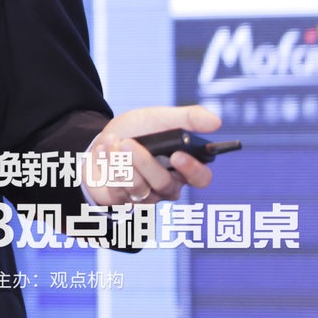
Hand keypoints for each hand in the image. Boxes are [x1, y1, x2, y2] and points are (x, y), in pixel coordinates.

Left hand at [82, 105, 220, 205]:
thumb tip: (216, 121)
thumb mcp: (158, 118)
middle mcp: (167, 185)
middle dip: (145, 163)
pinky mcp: (122, 200)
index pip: (201, 178)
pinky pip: (118, 190)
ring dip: (122, 162)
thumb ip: (187, 118)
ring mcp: (145, 196)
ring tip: (114, 142)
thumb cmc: (136, 132)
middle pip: (166, 185)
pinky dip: (108, 164)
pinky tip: (105, 150)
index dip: (193, 170)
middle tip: (128, 143)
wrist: (101, 139)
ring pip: (140, 189)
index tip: (177, 155)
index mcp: (183, 166)